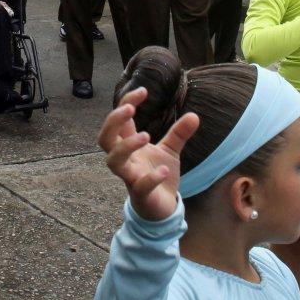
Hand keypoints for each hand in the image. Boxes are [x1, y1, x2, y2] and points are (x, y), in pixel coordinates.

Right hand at [97, 87, 199, 222]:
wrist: (163, 208)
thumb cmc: (159, 175)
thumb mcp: (170, 151)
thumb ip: (179, 133)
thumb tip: (195, 115)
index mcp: (130, 145)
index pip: (119, 121)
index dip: (126, 103)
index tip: (143, 90)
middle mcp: (126, 160)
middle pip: (105, 139)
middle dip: (113, 121)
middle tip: (130, 109)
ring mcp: (130, 177)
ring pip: (113, 162)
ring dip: (126, 147)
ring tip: (146, 136)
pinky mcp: (142, 195)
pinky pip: (140, 186)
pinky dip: (151, 178)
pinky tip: (164, 170)